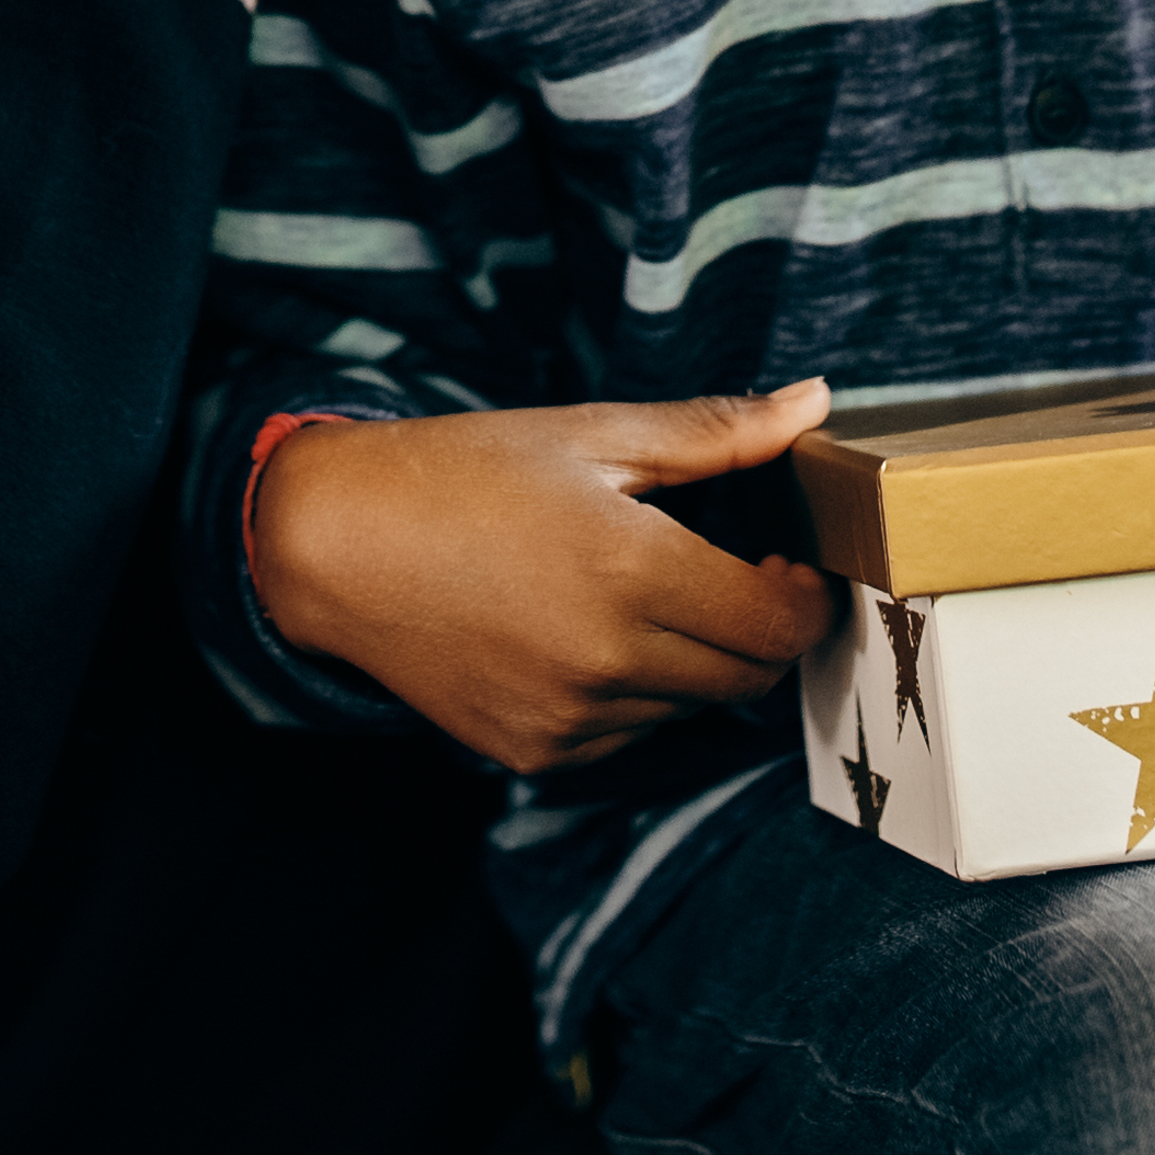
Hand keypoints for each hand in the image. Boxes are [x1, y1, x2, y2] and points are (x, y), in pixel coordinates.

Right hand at [251, 387, 844, 773]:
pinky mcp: (534, 752)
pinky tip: (582, 633)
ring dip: (692, 661)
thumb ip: (717, 432)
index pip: (779, 624)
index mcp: (632, 570)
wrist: (338, 545)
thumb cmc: (466, 474)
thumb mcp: (592, 435)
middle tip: (730, 575)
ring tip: (636, 594)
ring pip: (689, 706)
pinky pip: (626, 734)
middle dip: (759, 628)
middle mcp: (608, 658)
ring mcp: (569, 716)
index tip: (786, 564)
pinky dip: (631, 692)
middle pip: (748, 676)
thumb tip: (816, 403)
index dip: (805, 599)